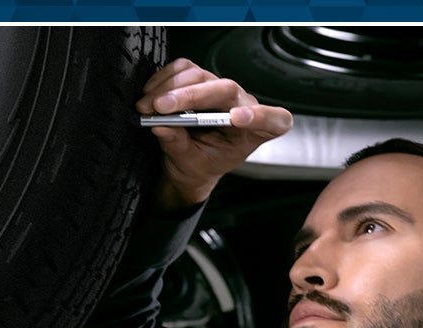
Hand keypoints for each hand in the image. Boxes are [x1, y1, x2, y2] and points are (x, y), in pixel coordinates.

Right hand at [136, 58, 293, 215]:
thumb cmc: (200, 165)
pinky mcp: (201, 79)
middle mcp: (242, 106)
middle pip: (226, 90)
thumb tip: (161, 125)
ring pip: (201, 76)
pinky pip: (185, 68)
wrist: (189, 163)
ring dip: (170, 89)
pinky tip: (151, 93)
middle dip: (191, 96)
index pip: (274, 120)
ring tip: (147, 106)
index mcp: (254, 132)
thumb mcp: (190, 164)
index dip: (260, 116)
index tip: (237, 118)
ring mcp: (221, 90)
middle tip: (162, 108)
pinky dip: (164, 79)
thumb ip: (178, 145)